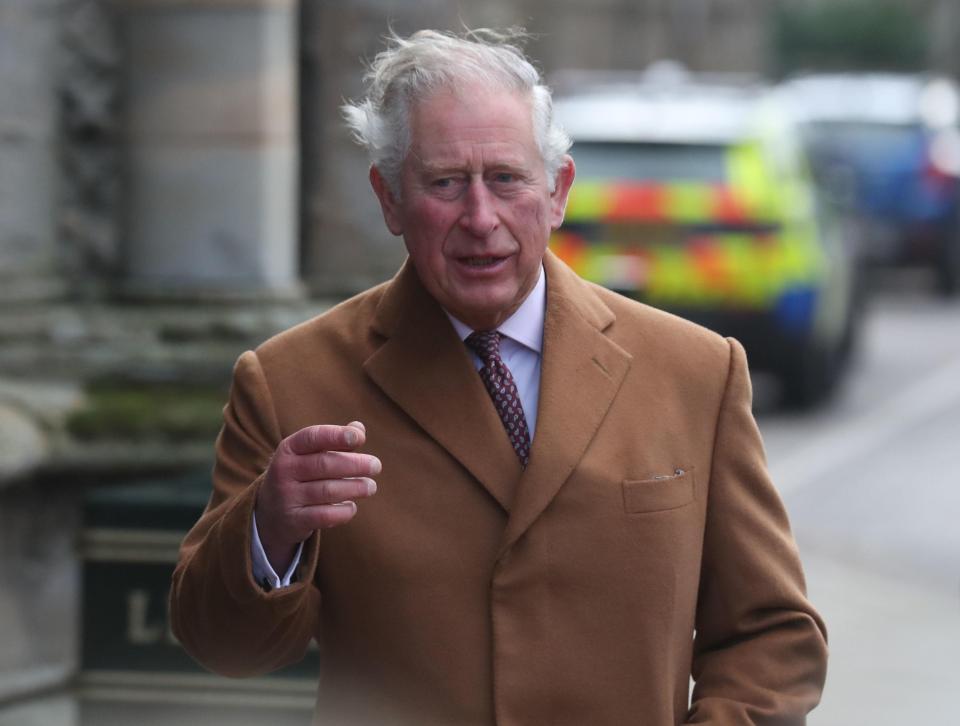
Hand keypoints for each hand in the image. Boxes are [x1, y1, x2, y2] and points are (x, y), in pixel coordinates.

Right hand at [255, 421, 379, 571]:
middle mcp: (284, 471)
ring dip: (354, 487)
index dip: (337, 436)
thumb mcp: (308, 454)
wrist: (270, 513)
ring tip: (370, 486)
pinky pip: (324, 516)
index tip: (360, 438)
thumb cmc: (300, 475)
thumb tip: (359, 428)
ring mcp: (286, 497)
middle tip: (376, 466)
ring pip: (327, 491)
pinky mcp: (294, 521)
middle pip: (324, 464)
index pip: (313, 437)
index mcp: (289, 449)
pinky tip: (352, 506)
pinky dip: (343, 511)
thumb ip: (334, 440)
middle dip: (354, 464)